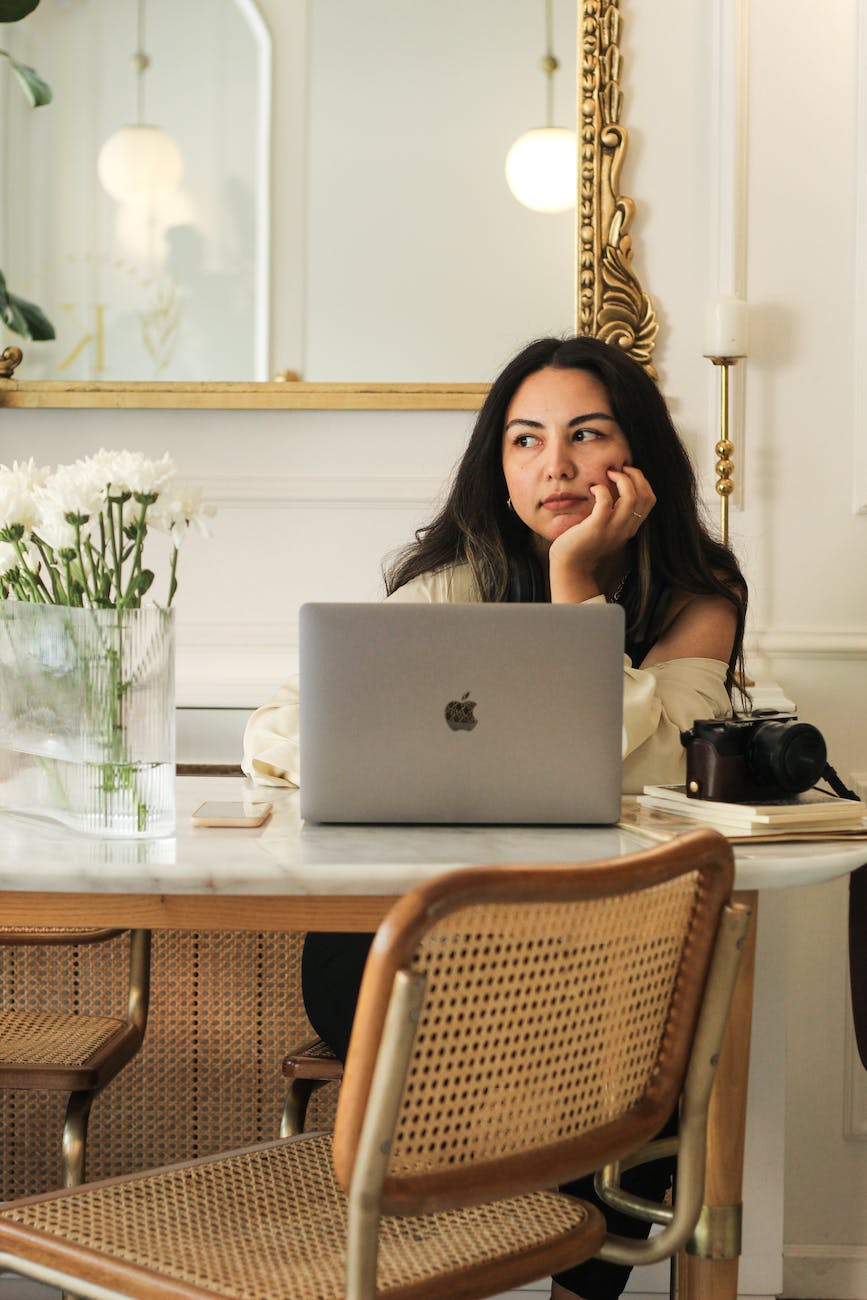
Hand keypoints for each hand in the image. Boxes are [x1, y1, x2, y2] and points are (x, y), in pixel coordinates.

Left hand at [548, 464, 655, 600]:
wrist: (571, 565)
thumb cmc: (585, 544)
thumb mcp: (607, 529)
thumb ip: (615, 514)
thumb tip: (615, 491)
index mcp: (631, 527)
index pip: (650, 500)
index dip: (643, 481)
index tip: (628, 473)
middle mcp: (626, 528)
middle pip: (645, 496)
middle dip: (636, 476)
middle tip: (620, 469)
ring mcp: (613, 529)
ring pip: (631, 497)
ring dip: (622, 479)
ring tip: (609, 474)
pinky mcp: (596, 528)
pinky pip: (606, 502)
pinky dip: (602, 490)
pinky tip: (594, 488)